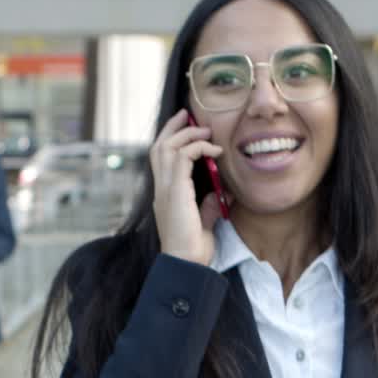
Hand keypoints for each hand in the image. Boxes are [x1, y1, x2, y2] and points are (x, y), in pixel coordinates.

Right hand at [150, 109, 226, 265]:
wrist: (185, 262)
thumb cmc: (193, 249)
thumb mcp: (203, 222)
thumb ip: (207, 206)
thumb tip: (219, 192)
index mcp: (165, 195)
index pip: (161, 159)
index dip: (171, 140)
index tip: (187, 127)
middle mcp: (161, 188)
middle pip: (158, 146)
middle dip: (173, 127)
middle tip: (188, 115)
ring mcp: (165, 188)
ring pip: (166, 146)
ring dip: (187, 134)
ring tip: (205, 130)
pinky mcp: (175, 190)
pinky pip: (183, 156)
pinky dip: (199, 148)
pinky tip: (214, 150)